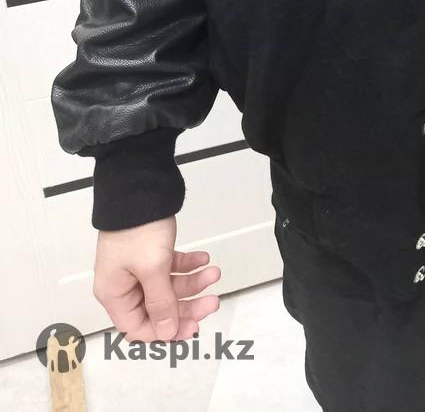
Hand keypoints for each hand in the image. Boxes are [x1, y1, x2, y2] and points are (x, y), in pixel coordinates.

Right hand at [93, 216, 220, 341]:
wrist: (140, 187)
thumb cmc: (139, 229)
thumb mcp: (153, 269)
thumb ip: (161, 304)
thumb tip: (167, 333)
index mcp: (115, 294)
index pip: (138, 328)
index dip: (165, 331)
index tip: (191, 328)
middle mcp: (124, 284)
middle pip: (157, 308)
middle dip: (187, 305)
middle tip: (212, 301)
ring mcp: (137, 267)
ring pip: (168, 286)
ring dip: (192, 282)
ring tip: (214, 271)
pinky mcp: (150, 251)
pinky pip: (171, 267)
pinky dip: (187, 265)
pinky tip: (203, 259)